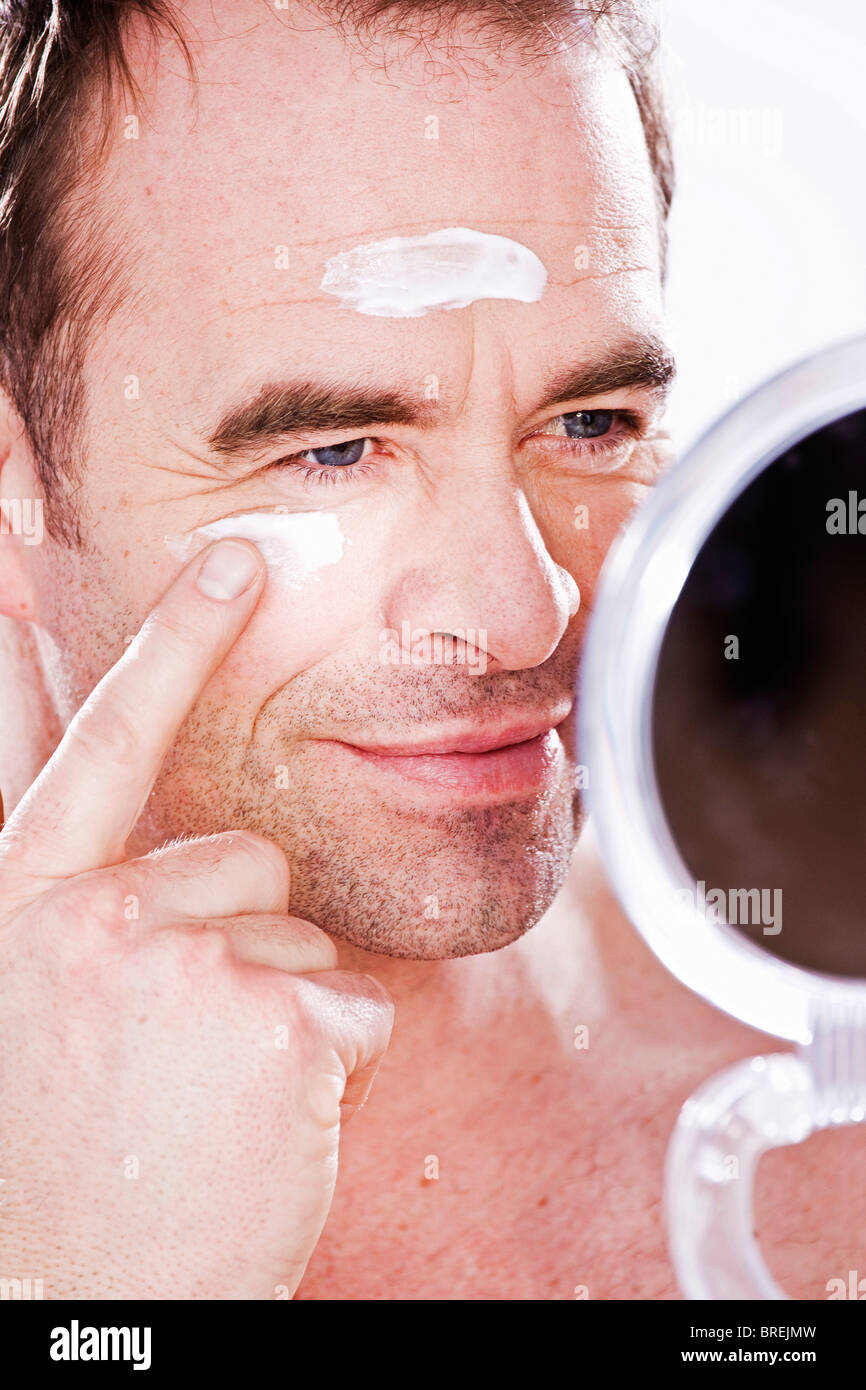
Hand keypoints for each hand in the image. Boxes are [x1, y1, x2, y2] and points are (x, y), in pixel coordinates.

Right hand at [0, 539, 392, 1298]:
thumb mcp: (41, 1000)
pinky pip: (348, 1007)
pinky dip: (322, 1063)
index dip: (166, 642)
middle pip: (242, 856)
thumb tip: (178, 844)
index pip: (94, 739)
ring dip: (273, 1002)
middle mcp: (89, 910)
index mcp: (22, 901)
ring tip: (201, 1088)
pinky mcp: (269, 1013)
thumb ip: (89, 902)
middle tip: (177, 1037)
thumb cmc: (66, 1160)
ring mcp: (177, 955)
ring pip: (298, 932)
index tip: (225, 559)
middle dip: (236, 932)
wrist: (68, 1301)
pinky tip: (253, 1119)